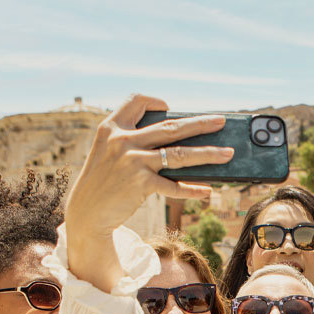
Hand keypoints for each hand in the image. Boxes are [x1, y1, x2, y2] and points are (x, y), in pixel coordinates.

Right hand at [65, 95, 232, 286]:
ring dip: (208, 154)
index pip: (136, 101)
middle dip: (200, 124)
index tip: (170, 106)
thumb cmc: (104, 181)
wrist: (86, 212)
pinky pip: (173, 186)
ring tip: (227, 154)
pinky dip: (192, 189)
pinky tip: (207, 191)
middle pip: (170, 127)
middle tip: (221, 122)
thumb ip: (134, 141)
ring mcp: (131, 161)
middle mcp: (121, 140)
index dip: (155, 101)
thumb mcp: (109, 153)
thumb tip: (181, 142)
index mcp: (112, 127)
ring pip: (179, 154)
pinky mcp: (139, 184)